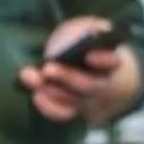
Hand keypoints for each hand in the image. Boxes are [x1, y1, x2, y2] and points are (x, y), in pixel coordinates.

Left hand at [20, 15, 140, 124]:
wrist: (92, 71)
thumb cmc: (89, 45)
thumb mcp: (90, 31)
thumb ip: (87, 29)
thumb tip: (87, 33)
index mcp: (111, 62)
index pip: (112, 62)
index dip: (102, 60)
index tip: (88, 55)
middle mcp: (102, 85)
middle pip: (89, 86)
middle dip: (67, 77)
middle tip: (48, 68)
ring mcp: (88, 100)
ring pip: (73, 101)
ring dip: (51, 90)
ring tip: (31, 78)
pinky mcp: (73, 109)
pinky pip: (63, 114)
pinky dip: (48, 107)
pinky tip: (36, 95)